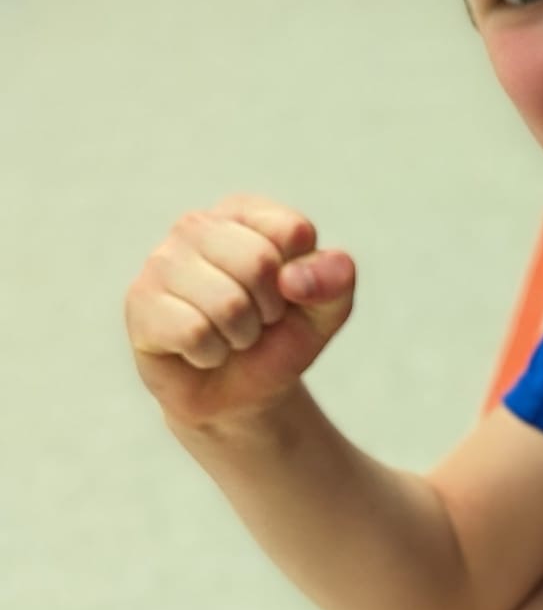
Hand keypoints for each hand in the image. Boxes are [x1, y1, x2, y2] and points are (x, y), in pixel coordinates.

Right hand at [126, 195, 354, 429]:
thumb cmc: (279, 340)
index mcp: (245, 212)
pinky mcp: (139, 302)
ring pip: (227, 303)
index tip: (287, 295)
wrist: (239, 397)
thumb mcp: (326, 310)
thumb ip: (335, 280)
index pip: (293, 231)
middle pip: (259, 264)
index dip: (301, 279)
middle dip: (270, 310)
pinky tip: (200, 351)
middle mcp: (196, 225)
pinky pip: (194, 333)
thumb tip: (296, 279)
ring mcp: (161, 261)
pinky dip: (210, 354)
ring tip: (227, 336)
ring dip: (240, 335)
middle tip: (255, 322)